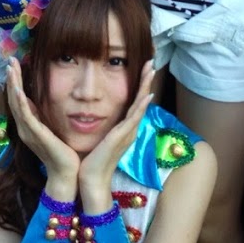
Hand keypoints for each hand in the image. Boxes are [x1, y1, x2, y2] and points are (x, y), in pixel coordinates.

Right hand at [6, 58, 80, 185]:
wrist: (67, 174)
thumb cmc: (63, 152)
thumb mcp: (53, 129)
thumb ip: (46, 117)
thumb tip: (45, 103)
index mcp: (29, 125)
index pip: (19, 100)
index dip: (16, 82)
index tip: (15, 65)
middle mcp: (24, 128)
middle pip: (14, 99)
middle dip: (12, 79)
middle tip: (10, 61)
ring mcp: (28, 132)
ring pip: (17, 104)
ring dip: (13, 85)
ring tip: (11, 69)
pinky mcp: (36, 135)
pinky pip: (26, 116)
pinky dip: (20, 102)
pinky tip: (18, 90)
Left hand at [78, 61, 154, 193]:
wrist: (92, 180)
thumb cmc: (92, 160)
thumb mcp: (99, 138)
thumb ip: (102, 127)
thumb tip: (94, 114)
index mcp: (124, 128)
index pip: (135, 102)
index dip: (140, 85)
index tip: (143, 69)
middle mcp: (129, 129)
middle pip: (142, 100)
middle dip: (146, 80)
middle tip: (152, 62)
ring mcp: (127, 132)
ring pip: (141, 104)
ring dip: (146, 86)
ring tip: (152, 70)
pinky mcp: (122, 136)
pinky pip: (135, 117)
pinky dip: (142, 105)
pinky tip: (148, 94)